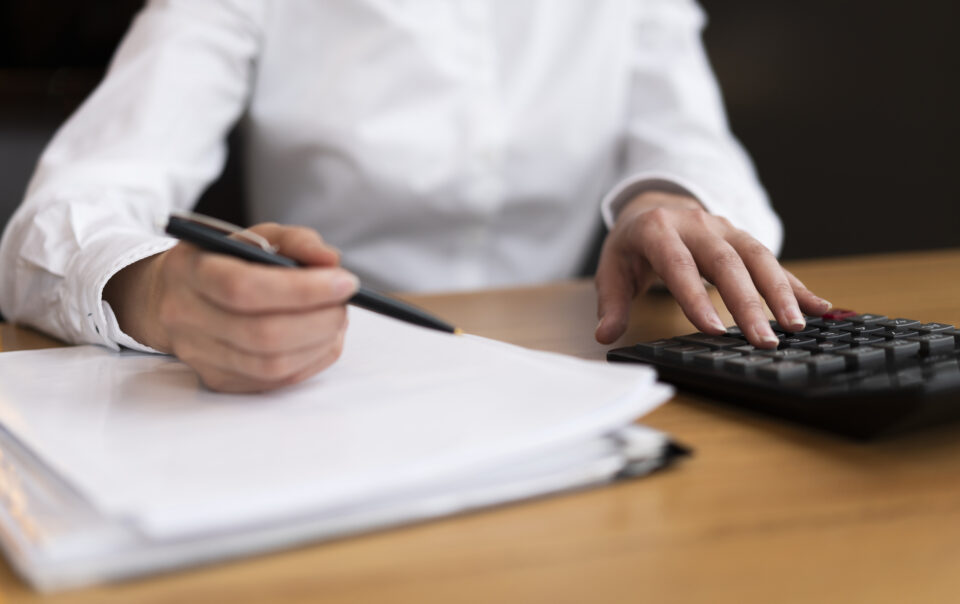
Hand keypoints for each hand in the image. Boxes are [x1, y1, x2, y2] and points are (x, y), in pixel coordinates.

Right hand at [104, 223, 357, 391]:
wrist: (171, 297)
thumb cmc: (223, 261)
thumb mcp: (253, 236)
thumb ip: (295, 241)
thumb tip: (330, 261)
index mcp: (190, 271)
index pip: (245, 288)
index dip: (302, 289)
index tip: (344, 281)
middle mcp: (186, 317)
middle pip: (262, 334)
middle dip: (319, 320)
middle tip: (345, 303)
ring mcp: (199, 356)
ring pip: (271, 366)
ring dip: (319, 344)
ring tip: (336, 320)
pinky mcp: (218, 380)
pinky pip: (274, 381)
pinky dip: (310, 361)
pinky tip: (321, 340)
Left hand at [594, 192, 830, 347]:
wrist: (652, 205)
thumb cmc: (632, 245)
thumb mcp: (612, 269)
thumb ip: (612, 303)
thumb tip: (606, 335)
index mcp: (658, 230)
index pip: (679, 265)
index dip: (696, 298)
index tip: (714, 330)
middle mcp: (697, 225)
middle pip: (726, 263)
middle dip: (748, 302)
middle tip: (763, 338)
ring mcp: (725, 228)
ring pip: (757, 257)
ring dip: (780, 293)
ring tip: (797, 326)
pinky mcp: (743, 238)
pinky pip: (773, 261)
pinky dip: (797, 285)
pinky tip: (818, 308)